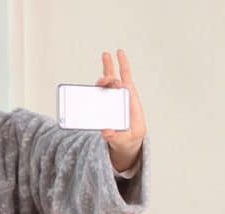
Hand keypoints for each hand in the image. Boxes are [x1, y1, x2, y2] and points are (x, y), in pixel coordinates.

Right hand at [96, 49, 146, 171]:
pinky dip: (99, 82)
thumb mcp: (125, 140)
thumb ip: (116, 137)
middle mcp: (123, 99)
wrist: (126, 144)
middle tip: (107, 58)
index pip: (128, 86)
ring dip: (108, 68)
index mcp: (130, 104)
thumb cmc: (129, 139)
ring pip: (111, 81)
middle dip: (113, 68)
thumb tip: (106, 131)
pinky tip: (97, 75)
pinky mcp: (106, 104)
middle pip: (118, 79)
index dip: (123, 76)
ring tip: (106, 55)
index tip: (116, 77)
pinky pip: (102, 90)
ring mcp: (114, 100)